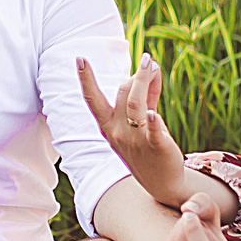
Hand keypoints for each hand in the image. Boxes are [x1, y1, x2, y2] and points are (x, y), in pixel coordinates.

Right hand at [79, 55, 193, 209]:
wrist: (162, 182)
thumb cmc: (148, 145)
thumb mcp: (140, 119)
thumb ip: (146, 93)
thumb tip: (152, 65)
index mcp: (108, 125)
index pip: (93, 100)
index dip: (86, 78)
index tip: (79, 59)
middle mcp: (118, 132)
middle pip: (124, 93)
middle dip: (137, 74)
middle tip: (150, 62)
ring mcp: (136, 140)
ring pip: (136, 104)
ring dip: (144, 80)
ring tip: (153, 65)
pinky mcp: (157, 147)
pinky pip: (153, 132)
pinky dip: (152, 122)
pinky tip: (152, 114)